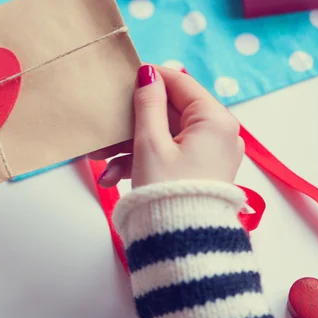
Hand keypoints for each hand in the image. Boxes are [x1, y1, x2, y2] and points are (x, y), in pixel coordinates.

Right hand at [89, 65, 243, 186]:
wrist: (180, 244)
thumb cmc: (167, 191)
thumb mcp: (150, 142)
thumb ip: (148, 104)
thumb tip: (148, 73)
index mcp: (214, 120)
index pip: (180, 83)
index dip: (151, 78)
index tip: (125, 77)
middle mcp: (217, 134)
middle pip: (168, 113)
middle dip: (131, 122)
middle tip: (104, 127)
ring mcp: (208, 154)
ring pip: (163, 136)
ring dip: (129, 145)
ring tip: (99, 159)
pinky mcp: (197, 171)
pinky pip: (167, 155)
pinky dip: (142, 160)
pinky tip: (113, 176)